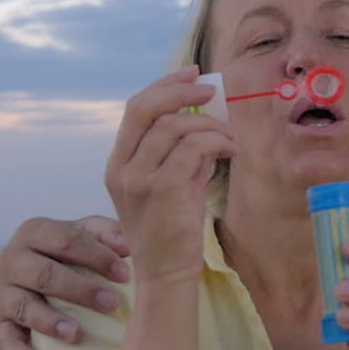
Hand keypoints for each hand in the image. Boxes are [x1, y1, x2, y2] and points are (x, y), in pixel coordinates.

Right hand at [0, 215, 130, 349]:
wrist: (40, 266)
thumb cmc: (74, 249)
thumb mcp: (88, 232)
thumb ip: (107, 232)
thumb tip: (128, 247)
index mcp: (35, 231)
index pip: (67, 241)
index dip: (98, 257)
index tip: (125, 275)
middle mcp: (12, 259)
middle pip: (45, 274)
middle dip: (80, 290)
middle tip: (111, 305)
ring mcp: (3, 292)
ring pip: (23, 307)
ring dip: (50, 322)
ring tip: (77, 334)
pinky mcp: (0, 321)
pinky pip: (4, 340)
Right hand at [104, 66, 236, 285]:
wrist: (166, 274)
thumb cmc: (172, 229)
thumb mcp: (171, 183)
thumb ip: (180, 150)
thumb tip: (205, 115)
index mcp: (118, 163)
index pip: (136, 108)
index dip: (164, 85)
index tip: (192, 74)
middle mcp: (122, 168)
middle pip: (145, 108)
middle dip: (181, 91)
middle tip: (211, 91)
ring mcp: (139, 180)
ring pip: (174, 127)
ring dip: (209, 124)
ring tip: (228, 137)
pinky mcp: (163, 191)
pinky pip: (192, 148)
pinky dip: (216, 141)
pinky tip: (230, 150)